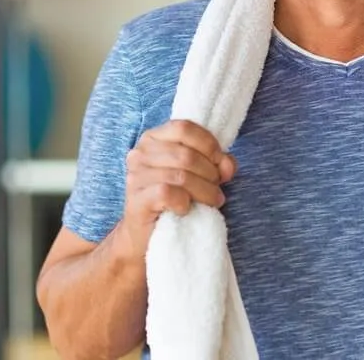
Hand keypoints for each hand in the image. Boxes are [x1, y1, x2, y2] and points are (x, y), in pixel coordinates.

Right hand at [118, 119, 236, 255]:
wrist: (148, 234)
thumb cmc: (175, 198)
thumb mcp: (199, 174)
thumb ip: (216, 162)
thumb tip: (227, 165)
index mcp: (153, 138)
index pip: (184, 128)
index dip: (208, 144)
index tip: (219, 163)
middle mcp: (140, 153)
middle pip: (186, 155)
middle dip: (210, 174)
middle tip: (216, 190)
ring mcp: (136, 176)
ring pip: (180, 176)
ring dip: (204, 191)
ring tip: (211, 201)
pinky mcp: (137, 199)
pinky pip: (167, 193)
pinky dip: (184, 202)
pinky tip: (185, 209)